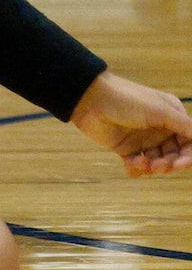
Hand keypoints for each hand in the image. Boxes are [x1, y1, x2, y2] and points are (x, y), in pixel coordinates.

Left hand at [71, 72, 191, 176]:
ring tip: (141, 162)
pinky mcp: (126, 148)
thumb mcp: (160, 111)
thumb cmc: (126, 100)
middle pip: (175, 155)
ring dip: (153, 167)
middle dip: (170, 163)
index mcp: (171, 116)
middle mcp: (160, 128)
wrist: (88, 100)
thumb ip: (186, 126)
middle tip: (160, 165)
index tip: (181, 164)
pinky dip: (136, 169)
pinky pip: (138, 165)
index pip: (190, 142)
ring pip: (158, 162)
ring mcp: (143, 139)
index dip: (189, 156)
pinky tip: (130, 164)